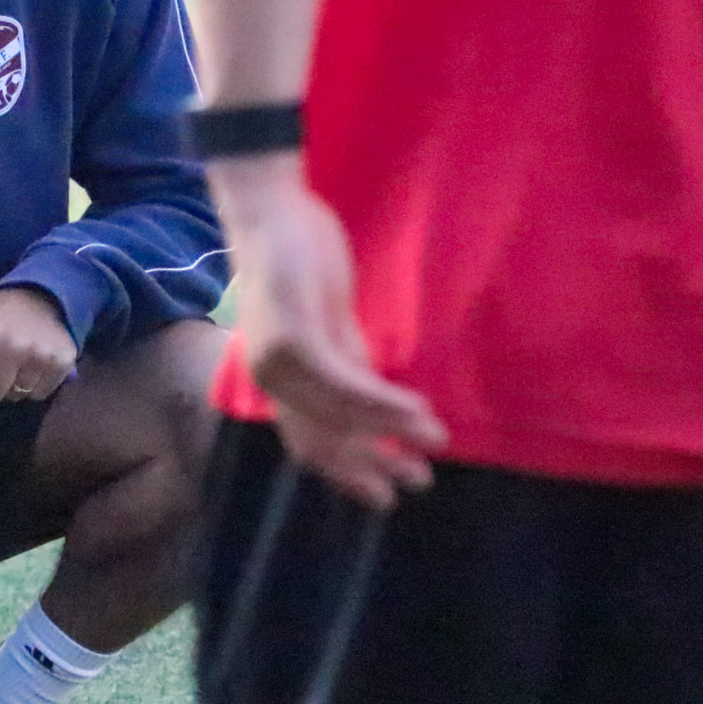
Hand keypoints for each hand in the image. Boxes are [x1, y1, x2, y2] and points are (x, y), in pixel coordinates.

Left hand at [208, 154, 447, 509]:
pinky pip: (344, 384)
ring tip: (434, 441)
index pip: (309, 443)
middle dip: (372, 468)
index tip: (386, 493)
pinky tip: (415, 410)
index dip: (348, 473)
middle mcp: (269, 380)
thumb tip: (379, 407)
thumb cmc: (299, 258)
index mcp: (277, 378)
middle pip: (321, 442)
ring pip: (339, 416)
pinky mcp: (291, 339)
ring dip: (390, 434)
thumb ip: (349, 362)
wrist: (270, 211)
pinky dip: (382, 403)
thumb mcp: (330, 321)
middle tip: (417, 484)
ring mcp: (276, 362)